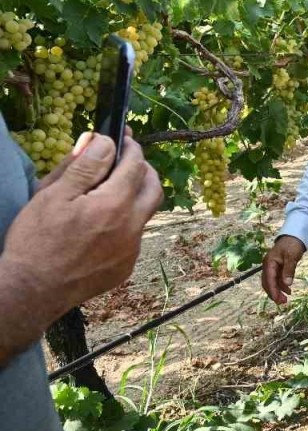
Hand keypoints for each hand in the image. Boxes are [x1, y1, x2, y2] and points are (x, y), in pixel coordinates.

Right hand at [2, 134, 162, 321]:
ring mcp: (131, 249)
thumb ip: (84, 166)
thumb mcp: (53, 195)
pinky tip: (100, 224)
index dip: (131, 147)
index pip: (136, 164)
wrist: (30, 292)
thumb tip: (103, 140)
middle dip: (143, 169)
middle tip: (125, 161)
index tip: (122, 138)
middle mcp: (132, 226)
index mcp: (115, 204)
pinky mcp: (125, 266)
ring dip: (135, 197)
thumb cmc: (36, 240)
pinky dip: (124, 223)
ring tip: (110, 191)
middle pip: (153, 188)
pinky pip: (133, 237)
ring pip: (145, 213)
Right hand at [262, 235, 305, 304]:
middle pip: (268, 283)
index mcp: (269, 263)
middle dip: (274, 293)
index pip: (269, 280)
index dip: (273, 291)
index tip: (278, 300)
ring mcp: (272, 266)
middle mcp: (268, 265)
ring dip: (278, 290)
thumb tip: (287, 284)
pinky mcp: (278, 267)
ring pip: (272, 282)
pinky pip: (277, 278)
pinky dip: (281, 285)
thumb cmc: (292, 244)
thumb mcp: (291, 257)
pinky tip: (288, 290)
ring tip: (286, 299)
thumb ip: (289, 270)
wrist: (295, 235)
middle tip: (282, 303)